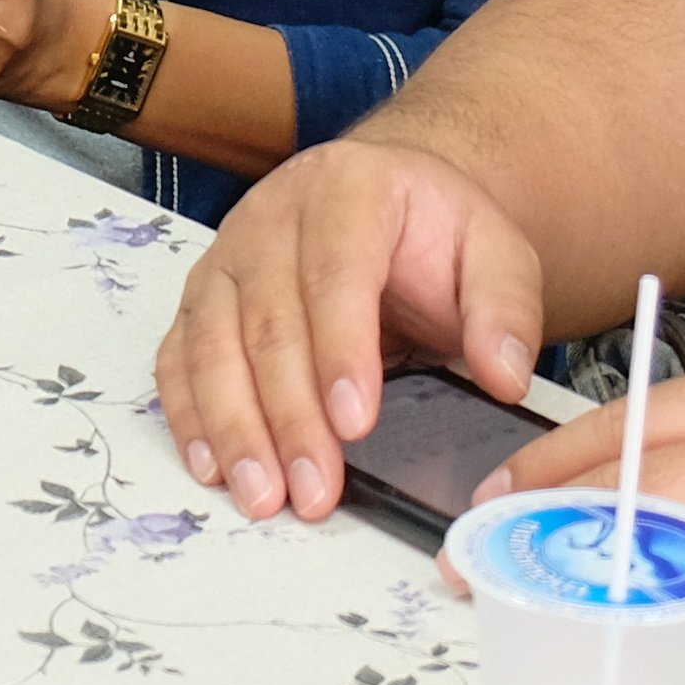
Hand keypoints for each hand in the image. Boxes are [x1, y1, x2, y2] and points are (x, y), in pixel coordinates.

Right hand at [155, 136, 547, 522]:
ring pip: (213, 343)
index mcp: (348, 188)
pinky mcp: (201, 297)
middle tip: (315, 490)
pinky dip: (190, 414)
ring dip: (234, 426)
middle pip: (269, 319)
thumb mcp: (496, 252)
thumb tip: (504, 376)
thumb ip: (506, 309)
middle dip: (289, 414)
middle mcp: (273, 214)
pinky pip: (179, 356)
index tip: (356, 422)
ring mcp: (227, 255)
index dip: (341, 348)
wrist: (388, 202)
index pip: (336, 270)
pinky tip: (213, 466)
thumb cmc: (435, 234)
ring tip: (263, 496)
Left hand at [477, 349, 684, 670]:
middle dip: (550, 531)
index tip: (498, 495)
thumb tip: (679, 470)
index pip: (641, 421)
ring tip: (536, 613)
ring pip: (684, 556)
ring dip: (598, 589)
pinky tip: (643, 652)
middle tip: (484, 564)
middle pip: (641, 489)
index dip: (556, 463)